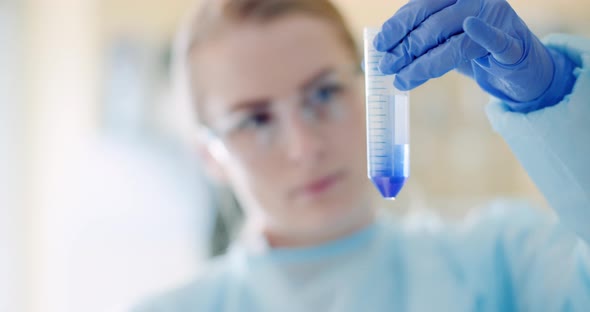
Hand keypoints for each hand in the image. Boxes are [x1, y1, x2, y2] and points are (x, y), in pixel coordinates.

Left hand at [374, 0, 575, 111]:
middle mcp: (475, 2)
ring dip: (424, 63)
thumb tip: (382, 59)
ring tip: (402, 79)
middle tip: (387, 67)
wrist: (517, 66)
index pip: (421, 8)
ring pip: (455, 41)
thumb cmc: (474, 50)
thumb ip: (418, 47)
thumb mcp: (442, 44)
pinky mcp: (513, 42)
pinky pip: (496, 41)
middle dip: (406, 48)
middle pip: (434, 24)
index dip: (398, 26)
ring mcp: (496, 19)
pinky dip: (484, 34)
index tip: (379, 45)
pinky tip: (470, 29)